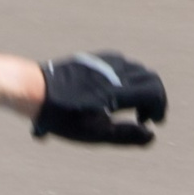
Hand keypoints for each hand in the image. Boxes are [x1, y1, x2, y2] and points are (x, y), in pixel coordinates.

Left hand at [32, 52, 166, 146]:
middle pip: (150, 79)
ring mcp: (105, 61)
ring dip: (142, 88)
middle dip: (154, 99)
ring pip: (138, 71)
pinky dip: (129, 78)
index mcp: (117, 90)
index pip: (154, 93)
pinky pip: (123, 64)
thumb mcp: (93, 133)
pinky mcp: (96, 58)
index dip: (159, 108)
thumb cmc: (62, 116)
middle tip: (145, 117)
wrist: (34, 90)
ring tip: (131, 107)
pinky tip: (116, 93)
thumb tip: (151, 136)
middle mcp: (115, 71)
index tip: (153, 123)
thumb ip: (125, 135)